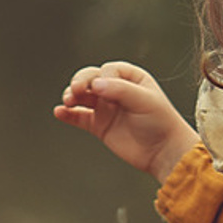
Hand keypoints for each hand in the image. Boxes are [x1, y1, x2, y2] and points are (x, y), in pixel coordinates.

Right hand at [53, 61, 198, 178]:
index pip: (109, 70)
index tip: (103, 89)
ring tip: (68, 101)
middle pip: (91, 79)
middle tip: (76, 90)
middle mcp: (116, 91)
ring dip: (72, 95)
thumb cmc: (160, 122)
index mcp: (131, 78)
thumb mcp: (145, 100)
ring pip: (82, 96)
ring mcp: (106, 108)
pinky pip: (79, 117)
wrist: (163, 152)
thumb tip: (95, 84)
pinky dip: (67, 114)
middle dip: (80, 82)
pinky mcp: (99, 126)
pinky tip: (59, 112)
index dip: (103, 77)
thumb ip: (120, 90)